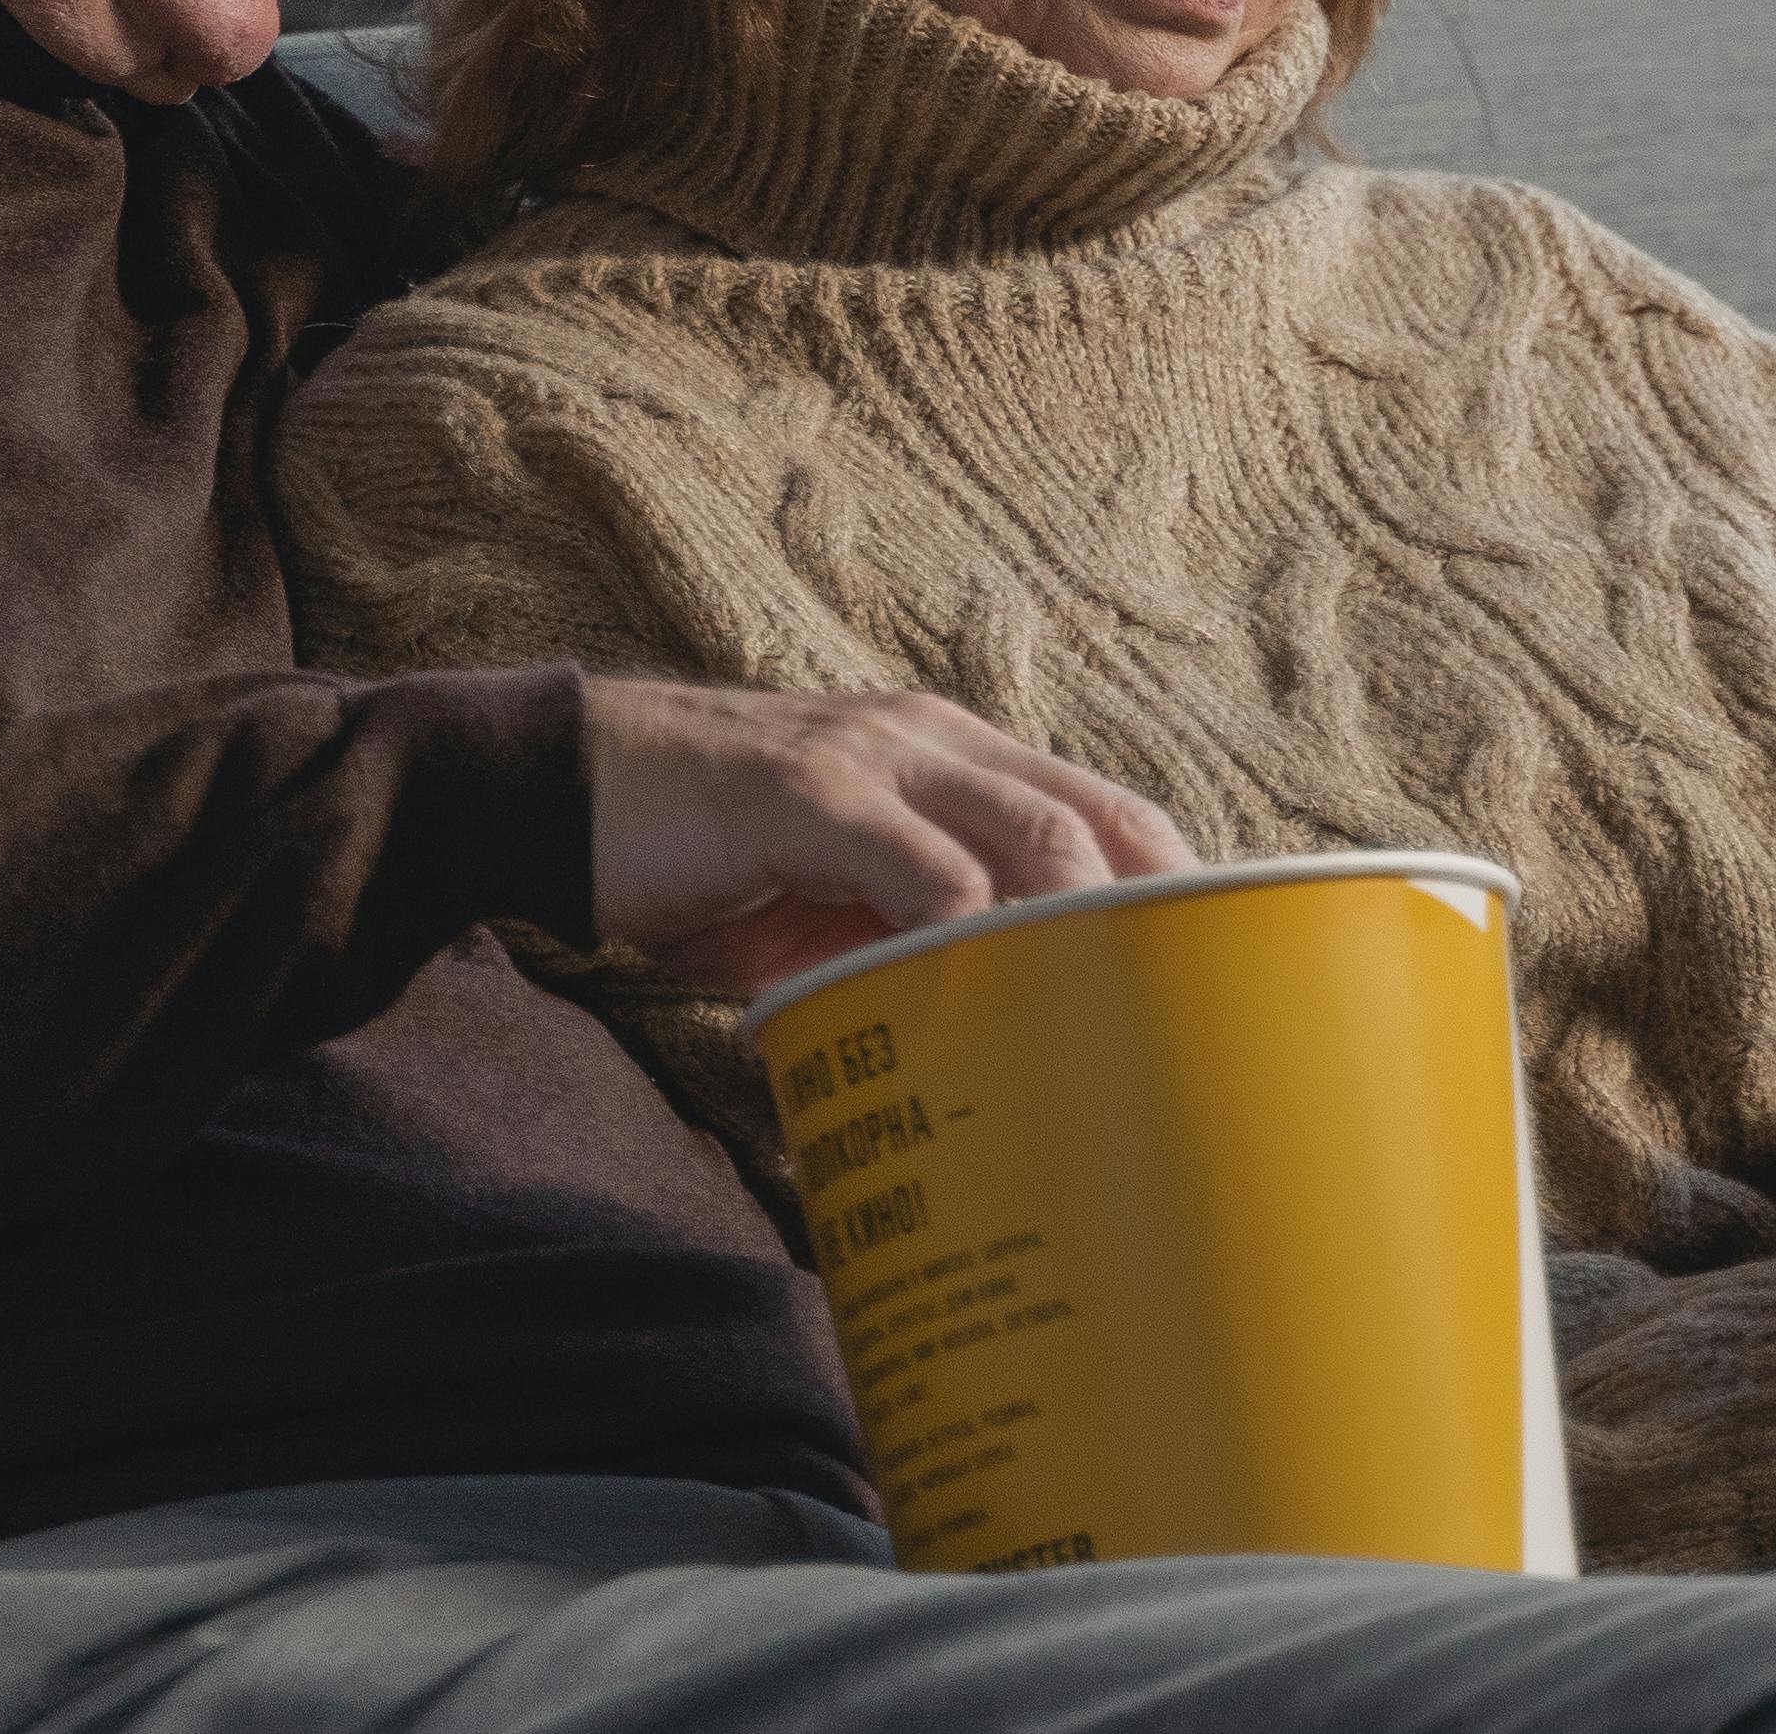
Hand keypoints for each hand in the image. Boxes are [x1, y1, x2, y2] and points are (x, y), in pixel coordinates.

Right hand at [583, 678, 1195, 995]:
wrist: (561, 789)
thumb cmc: (703, 854)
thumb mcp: (831, 891)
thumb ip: (909, 931)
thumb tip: (989, 1036)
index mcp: (950, 756)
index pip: (1101, 810)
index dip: (1168, 886)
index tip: (1214, 979)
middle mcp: (931, 740)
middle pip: (1096, 821)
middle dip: (1157, 921)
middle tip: (1191, 1030)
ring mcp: (875, 759)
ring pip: (1033, 836)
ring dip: (1086, 937)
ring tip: (1124, 1032)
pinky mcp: (811, 795)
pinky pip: (926, 870)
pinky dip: (977, 938)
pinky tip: (997, 1002)